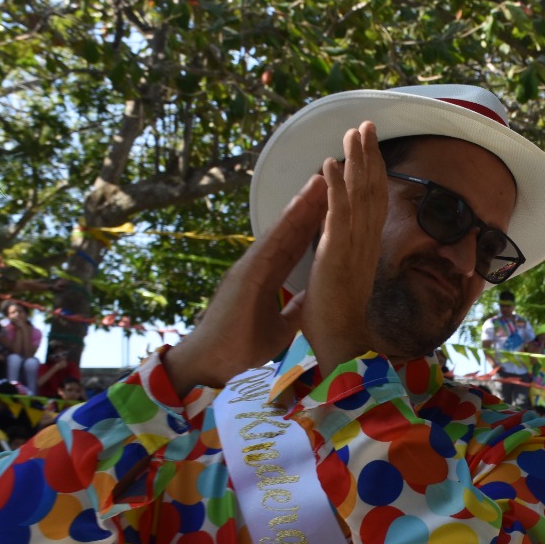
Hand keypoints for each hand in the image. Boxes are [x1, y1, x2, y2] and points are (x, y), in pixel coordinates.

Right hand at [163, 172, 329, 395]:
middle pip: (290, 231)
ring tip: (319, 180)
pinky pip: (270, 245)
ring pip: (281, 230)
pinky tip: (298, 207)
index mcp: (267, 278)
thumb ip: (293, 309)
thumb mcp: (279, 327)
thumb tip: (311, 299)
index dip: (313, 225)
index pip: (296, 246)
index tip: (331, 205)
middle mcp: (258, 266)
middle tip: (329, 179)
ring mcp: (250, 267)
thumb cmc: (240, 347)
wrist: (214, 364)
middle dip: (310, 206)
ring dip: (299, 206)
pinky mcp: (245, 274)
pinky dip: (285, 225)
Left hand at [298, 121, 387, 375]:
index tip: (370, 147)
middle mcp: (364, 244)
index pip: (372, 203)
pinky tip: (332, 164)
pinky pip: (337, 214)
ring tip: (354, 131)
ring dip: (357, 161)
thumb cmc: (337, 323)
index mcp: (364, 249)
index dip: (373, 172)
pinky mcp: (335, 255)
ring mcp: (352, 248)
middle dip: (369, 156)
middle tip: (366, 124)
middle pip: (371, 191)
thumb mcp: (342, 284)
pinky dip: (336, 187)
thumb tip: (344, 255)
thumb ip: (345, 263)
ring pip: (359, 196)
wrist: (340, 348)